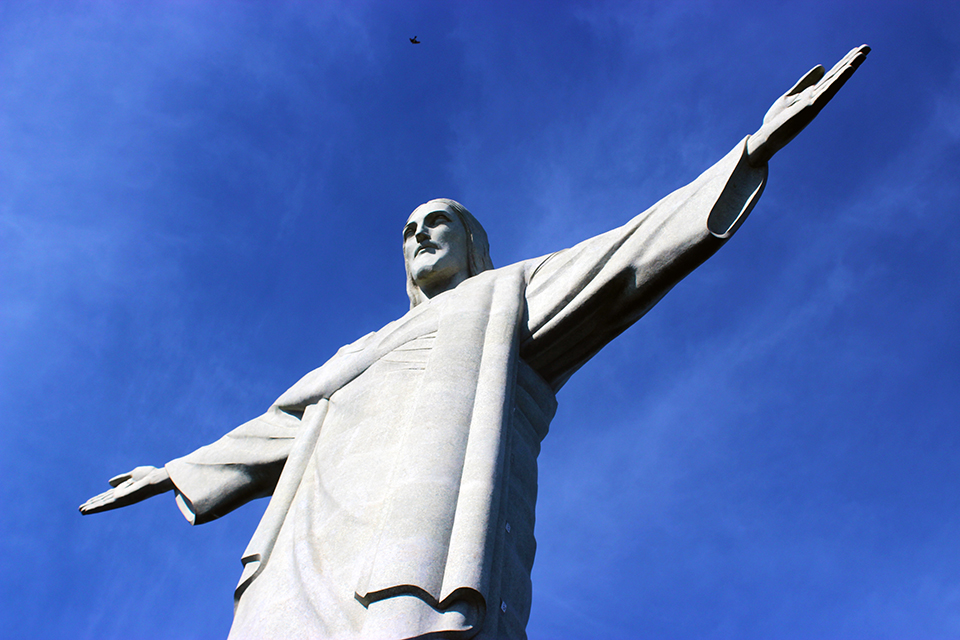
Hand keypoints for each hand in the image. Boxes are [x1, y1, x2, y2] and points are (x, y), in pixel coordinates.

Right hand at [79, 465, 173, 514]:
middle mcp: (122, 496)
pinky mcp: (121, 500)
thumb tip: (109, 483)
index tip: (88, 501)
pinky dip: (96, 507)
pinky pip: (106, 504)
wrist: (157, 478)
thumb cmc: (150, 476)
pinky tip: (87, 510)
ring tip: (81, 511)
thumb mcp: (134, 475)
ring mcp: (121, 498)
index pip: (108, 495)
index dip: (97, 498)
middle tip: (81, 509)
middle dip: (93, 504)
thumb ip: (122, 478)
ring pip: (103, 504)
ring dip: (92, 507)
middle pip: (104, 501)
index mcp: (124, 490)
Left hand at [747, 45, 869, 165]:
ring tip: (863, 54)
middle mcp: (817, 97)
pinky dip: (838, 80)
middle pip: (837, 76)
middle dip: (851, 61)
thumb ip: (805, 82)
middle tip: (867, 47)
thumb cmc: (777, 120)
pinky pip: (827, 91)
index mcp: (813, 93)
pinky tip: (848, 69)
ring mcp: (815, 102)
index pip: (832, 75)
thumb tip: (822, 66)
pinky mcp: (810, 108)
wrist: (767, 139)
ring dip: (849, 67)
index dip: (844, 61)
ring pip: (835, 81)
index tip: (857, 49)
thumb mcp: (791, 96)